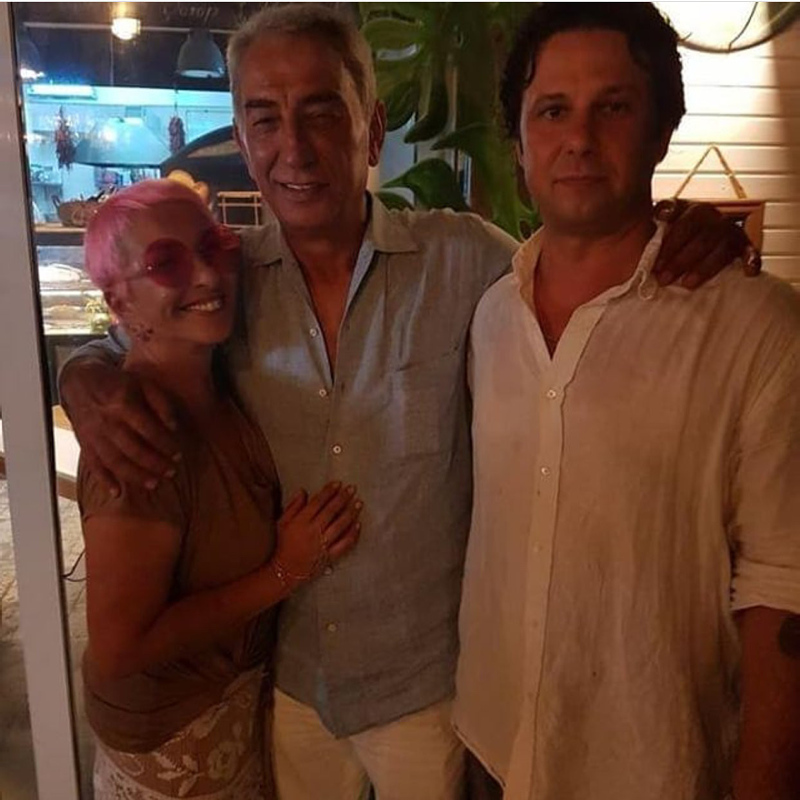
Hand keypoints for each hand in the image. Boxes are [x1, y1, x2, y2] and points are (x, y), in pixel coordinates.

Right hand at [60, 359, 178, 494]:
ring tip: (154, 484)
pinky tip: (117, 492)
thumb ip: (161, 403)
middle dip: (155, 464)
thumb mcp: (144, 383)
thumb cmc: (118, 383)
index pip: (149, 430)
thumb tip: (174, 427)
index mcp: (123, 404)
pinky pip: (93, 465)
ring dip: (135, 476)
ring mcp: (93, 435)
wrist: (80, 380)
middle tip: (172, 472)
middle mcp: (107, 422)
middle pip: (134, 449)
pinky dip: (104, 480)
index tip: (178, 454)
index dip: (166, 444)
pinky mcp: (84, 443)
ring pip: (115, 461)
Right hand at [272, 482, 361, 588]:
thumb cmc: (282, 545)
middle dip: (343, 498)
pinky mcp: (329, 557)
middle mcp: (313, 531)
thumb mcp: (282, 523)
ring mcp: (322, 545)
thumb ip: (293, 506)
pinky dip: (352, 534)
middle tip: (352, 488)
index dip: (329, 492)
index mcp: (301, 522)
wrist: (283, 571)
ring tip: (359, 503)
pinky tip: (358, 525)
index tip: (338, 483)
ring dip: (350, 513)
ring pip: (340, 526)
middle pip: (331, 511)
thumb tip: (304, 491)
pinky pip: (344, 544)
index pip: (318, 503)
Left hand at [653, 199, 760, 287]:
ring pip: (722, 250)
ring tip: (687, 284)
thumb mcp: (669, 215)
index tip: (655, 266)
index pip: (684, 227)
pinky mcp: (744, 246)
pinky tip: (750, 273)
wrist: (698, 231)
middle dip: (681, 261)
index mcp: (697, 211)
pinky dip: (752, 261)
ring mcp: (731, 233)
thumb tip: (661, 214)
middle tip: (664, 279)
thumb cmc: (679, 227)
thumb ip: (663, 211)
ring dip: (705, 268)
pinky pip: (751, 252)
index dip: (669, 247)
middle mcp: (717, 220)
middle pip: (702, 241)